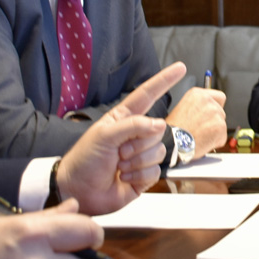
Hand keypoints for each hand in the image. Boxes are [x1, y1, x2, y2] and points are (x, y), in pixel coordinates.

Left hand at [57, 62, 184, 214]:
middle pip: (157, 130)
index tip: (180, 68)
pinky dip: (139, 176)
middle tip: (118, 152)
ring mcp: (141, 155)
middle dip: (138, 144)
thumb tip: (158, 124)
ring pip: (159, 152)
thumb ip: (133, 125)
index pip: (147, 95)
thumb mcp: (104, 135)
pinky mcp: (145, 175)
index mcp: (124, 119)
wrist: (79, 190)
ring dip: (136, 162)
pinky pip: (156, 171)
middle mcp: (135, 135)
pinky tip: (124, 178)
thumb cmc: (84, 159)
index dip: (164, 81)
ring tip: (119, 166)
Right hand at [166, 87, 226, 156]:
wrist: (172, 143)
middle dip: (214, 121)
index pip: (219, 97)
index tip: (210, 115)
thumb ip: (197, 107)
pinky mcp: (220, 126)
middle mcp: (208, 101)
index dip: (215, 107)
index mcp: (197, 94)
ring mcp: (215, 113)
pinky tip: (202, 142)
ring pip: (221, 125)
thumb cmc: (173, 130)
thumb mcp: (182, 109)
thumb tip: (205, 112)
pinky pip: (222, 137)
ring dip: (214, 132)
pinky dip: (215, 142)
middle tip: (201, 129)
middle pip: (220, 112)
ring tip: (199, 137)